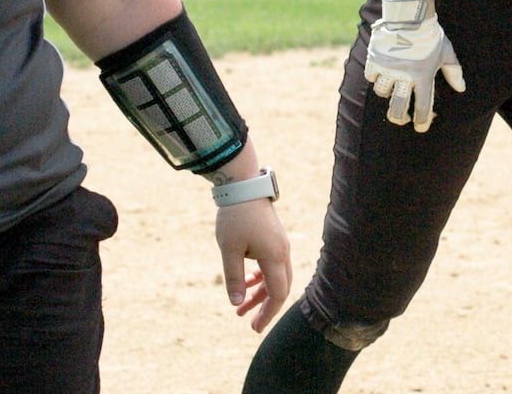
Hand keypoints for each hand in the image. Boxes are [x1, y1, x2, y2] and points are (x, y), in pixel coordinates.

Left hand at [215, 199, 291, 332]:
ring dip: (260, 293)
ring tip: (240, 307)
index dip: (267, 313)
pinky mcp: (274, 237)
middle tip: (250, 323)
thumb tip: (237, 304)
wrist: (243, 184)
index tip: (255, 327)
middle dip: (265, 307)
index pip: (278, 293)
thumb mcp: (229, 250)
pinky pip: (272, 264)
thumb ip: (234, 278)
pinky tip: (247, 282)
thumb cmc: (235, 216)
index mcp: (274, 256)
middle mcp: (282, 251)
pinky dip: (261, 277)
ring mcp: (280, 243)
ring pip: (275, 276)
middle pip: (280, 287)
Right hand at [365, 0, 464, 131]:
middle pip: (397, 108)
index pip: (422, 108)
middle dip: (399, 118)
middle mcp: (404, 77)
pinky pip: (371, 75)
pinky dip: (374, 77)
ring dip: (387, 94)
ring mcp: (388, 68)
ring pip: (381, 92)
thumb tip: (461, 88)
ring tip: (391, 90)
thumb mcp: (446, 52)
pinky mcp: (375, 58)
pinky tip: (380, 74)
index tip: (420, 127)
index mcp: (422, 77)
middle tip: (402, 118)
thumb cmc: (430, 34)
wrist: (410, 15)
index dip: (422, 122)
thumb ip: (454, 71)